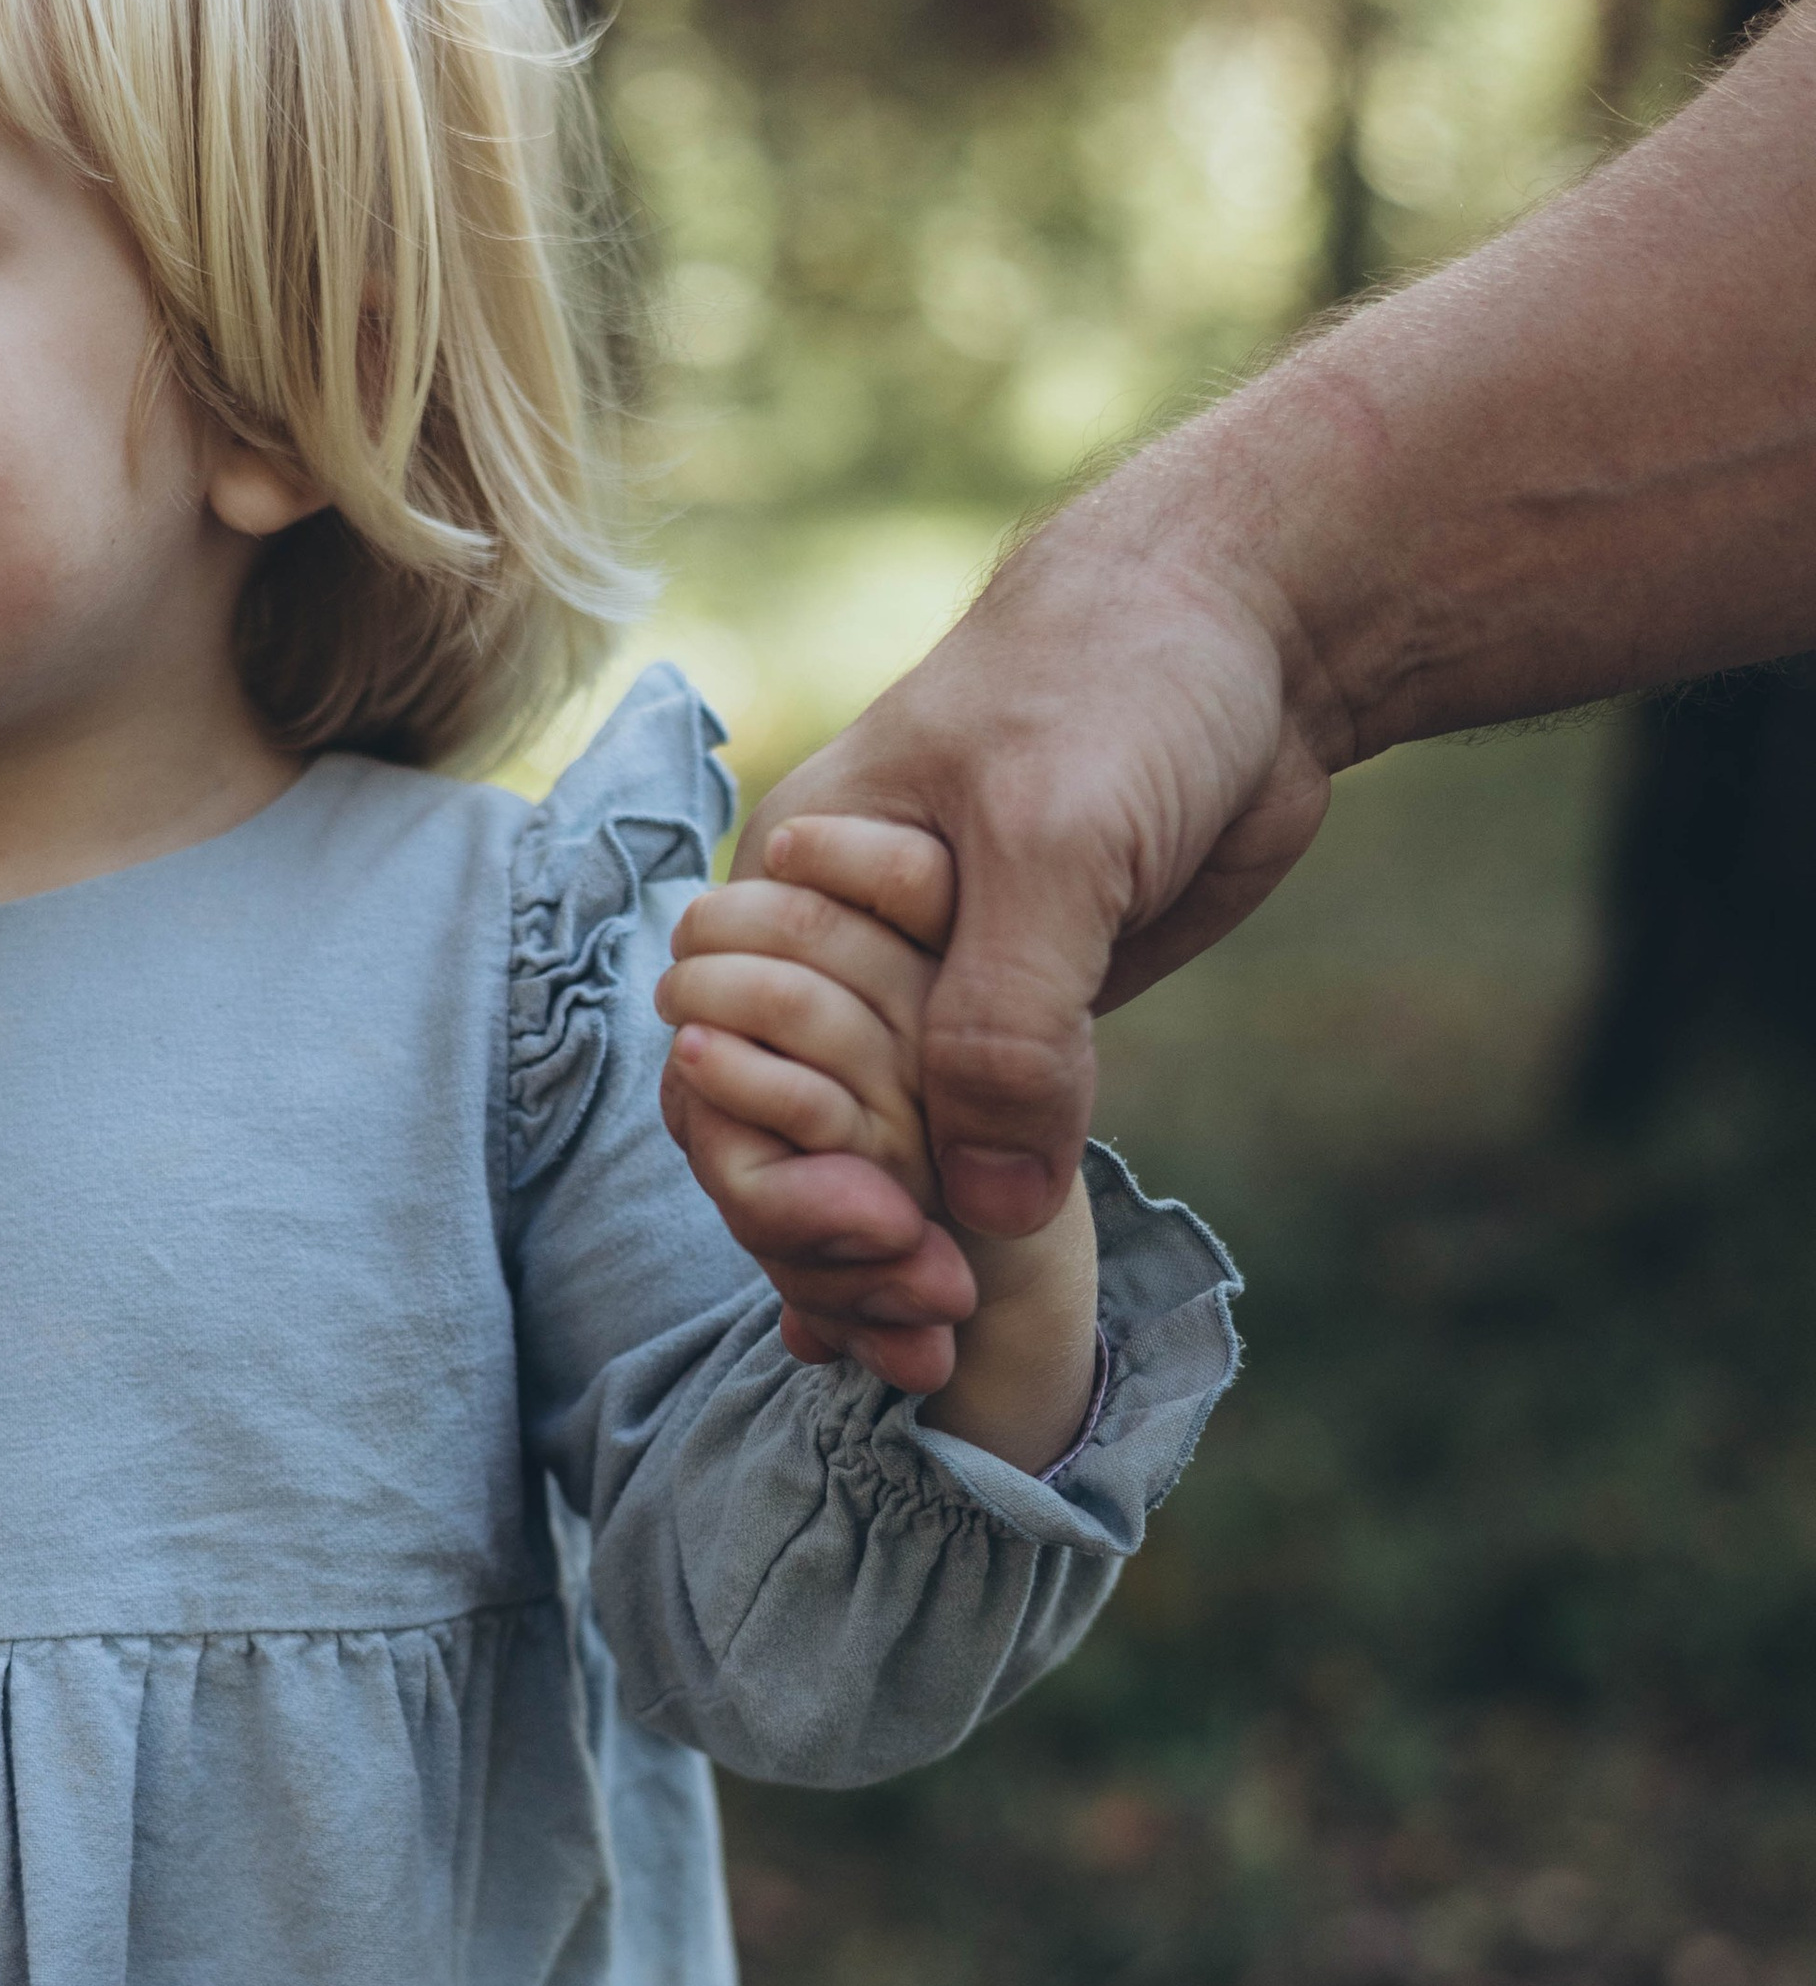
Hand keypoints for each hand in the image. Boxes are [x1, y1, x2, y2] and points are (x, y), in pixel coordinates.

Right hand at [662, 490, 1327, 1378]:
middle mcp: (835, 955)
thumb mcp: (1054, 848)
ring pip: (869, 1161)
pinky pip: (953, 1155)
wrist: (1259, 630)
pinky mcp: (1013, 1028)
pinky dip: (943, 1237)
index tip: (893, 1244)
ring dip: (888, 1264)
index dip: (785, 1180)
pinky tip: (942, 1326)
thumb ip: (1010, 1026)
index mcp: (791, 891)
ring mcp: (920, 996)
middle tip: (929, 1328)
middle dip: (835, 1248)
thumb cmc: (1121, 689)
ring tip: (938, 1355)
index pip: (726, 1077)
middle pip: (782, 1141)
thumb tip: (988, 1209)